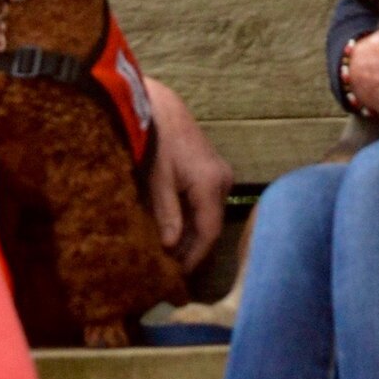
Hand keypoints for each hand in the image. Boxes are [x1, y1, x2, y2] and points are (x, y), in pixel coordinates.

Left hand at [142, 79, 231, 268]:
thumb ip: (166, 212)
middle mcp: (223, 181)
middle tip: (170, 270)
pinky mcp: (212, 171)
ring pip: (207, 216)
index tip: (178, 275)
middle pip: (210, 226)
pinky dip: (190, 219)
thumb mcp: (156, 177)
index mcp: (211, 183)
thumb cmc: (155, 136)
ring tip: (168, 254)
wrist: (159, 103)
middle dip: (191, 249)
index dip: (194, 256)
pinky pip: (204, 204)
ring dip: (190, 235)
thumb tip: (169, 247)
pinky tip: (173, 230)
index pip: (209, 232)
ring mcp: (220, 175)